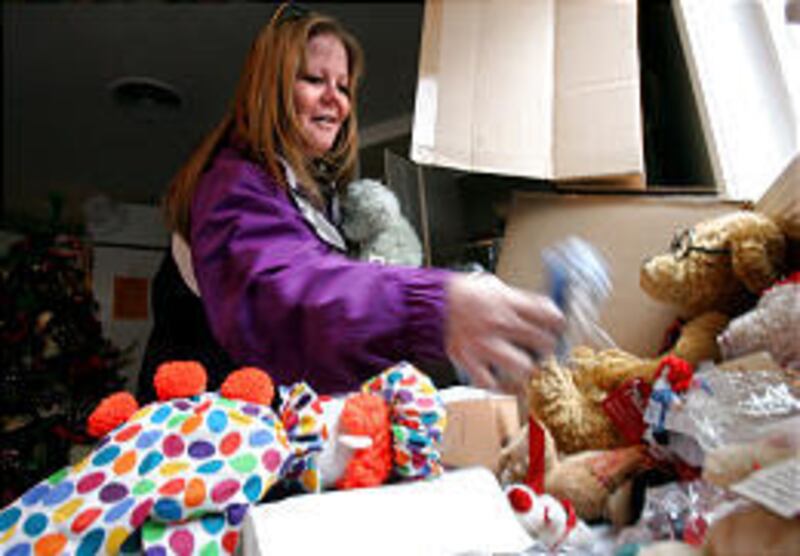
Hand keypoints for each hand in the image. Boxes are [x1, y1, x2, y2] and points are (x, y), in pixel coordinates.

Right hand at [444, 273, 564, 390]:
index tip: (557, 326)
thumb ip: (512, 298)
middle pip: (542, 342)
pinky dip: (498, 386)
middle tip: (544, 347)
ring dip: (527, 369)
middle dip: (548, 346)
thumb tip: (531, 307)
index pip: (548, 313)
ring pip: (523, 367)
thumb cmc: (456, 292)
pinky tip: (504, 383)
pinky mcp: (469, 360)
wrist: (426, 303)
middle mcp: (500, 324)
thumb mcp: (490, 284)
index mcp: (507, 302)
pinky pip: (491, 383)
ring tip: (526, 367)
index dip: (558, 322)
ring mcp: (485, 345)